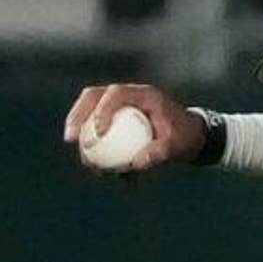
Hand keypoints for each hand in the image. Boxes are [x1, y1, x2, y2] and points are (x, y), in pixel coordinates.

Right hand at [61, 82, 205, 171]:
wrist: (192, 137)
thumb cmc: (185, 138)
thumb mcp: (176, 146)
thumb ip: (159, 152)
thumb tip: (135, 163)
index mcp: (144, 94)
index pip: (116, 94)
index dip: (102, 110)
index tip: (98, 133)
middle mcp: (129, 95)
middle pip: (93, 96)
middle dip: (77, 116)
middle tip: (71, 138)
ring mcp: (121, 106)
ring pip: (90, 111)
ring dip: (80, 132)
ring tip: (82, 157)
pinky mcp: (118, 119)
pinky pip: (99, 128)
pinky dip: (94, 145)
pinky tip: (95, 167)